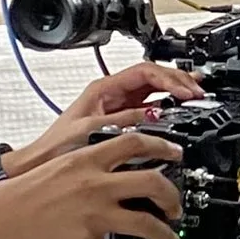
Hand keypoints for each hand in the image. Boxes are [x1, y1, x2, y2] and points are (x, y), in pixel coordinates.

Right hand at [0, 128, 182, 238]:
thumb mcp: (60, 165)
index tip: (176, 153)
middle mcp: (94, 184)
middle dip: (172, 196)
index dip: (164, 147)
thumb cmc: (21, 193)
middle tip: (176, 206)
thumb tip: (118, 167)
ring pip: (145, 223)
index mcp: (87, 159)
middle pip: (153, 182)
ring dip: (164, 235)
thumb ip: (90, 164)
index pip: (137, 143)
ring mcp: (90, 214)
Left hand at [1, 59, 199, 183]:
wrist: (40, 167)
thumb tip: (155, 116)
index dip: (170, 79)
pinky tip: (180, 116)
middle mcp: (111, 95)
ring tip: (197, 99)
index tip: (186, 92)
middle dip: (179, 83)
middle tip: (200, 93)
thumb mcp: (93, 131)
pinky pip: (150, 111)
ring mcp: (117, 108)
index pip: (145, 72)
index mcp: (103, 88)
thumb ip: (125, 121)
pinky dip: (167, 112)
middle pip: (154, 78)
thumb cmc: (55, 148)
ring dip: (176, 95)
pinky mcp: (121, 124)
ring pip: (154, 93)